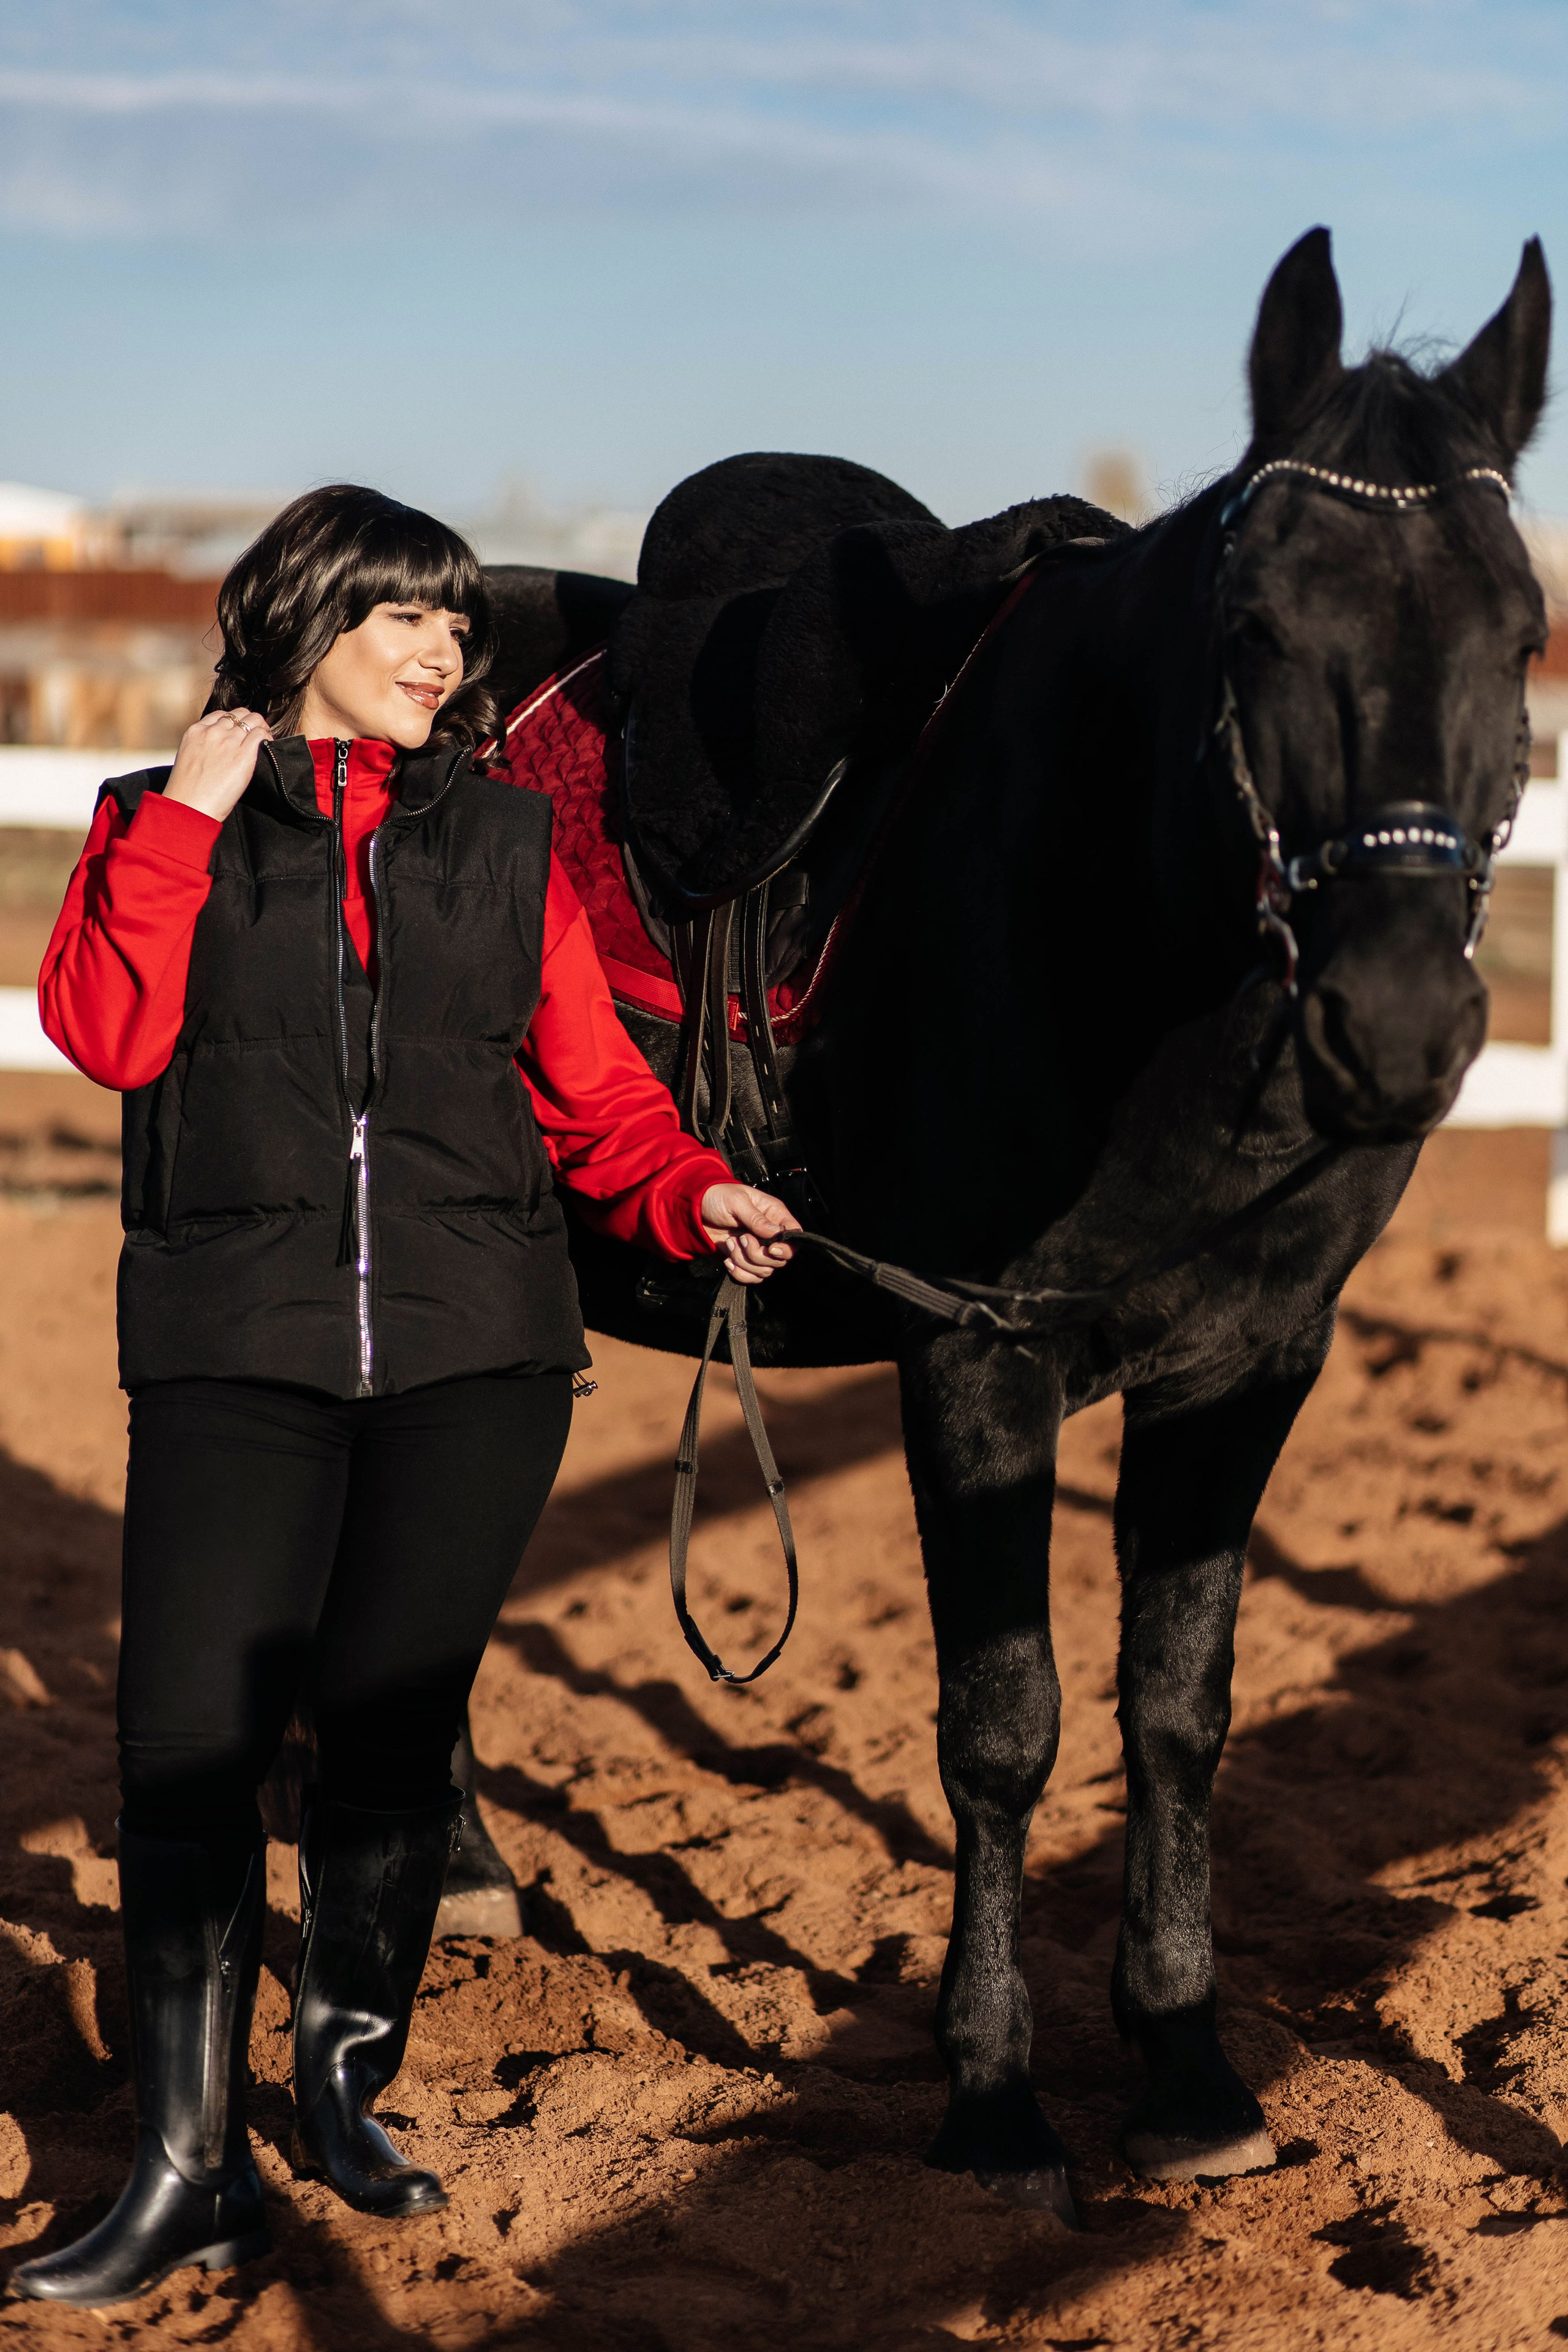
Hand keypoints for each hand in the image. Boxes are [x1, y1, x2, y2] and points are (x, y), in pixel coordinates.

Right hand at [163, 707, 272, 822]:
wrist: (190, 806)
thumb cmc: (188, 791)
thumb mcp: (190, 759)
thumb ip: (203, 748)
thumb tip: (218, 751)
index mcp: (195, 732)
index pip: (221, 715)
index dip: (234, 720)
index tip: (240, 729)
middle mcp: (212, 732)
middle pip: (239, 714)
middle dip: (249, 721)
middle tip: (257, 732)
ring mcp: (229, 741)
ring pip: (253, 720)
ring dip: (261, 727)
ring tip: (265, 737)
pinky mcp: (244, 755)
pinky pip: (260, 734)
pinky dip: (267, 736)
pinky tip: (269, 744)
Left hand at [700, 1183, 800, 1284]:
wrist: (694, 1208)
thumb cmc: (718, 1196)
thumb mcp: (737, 1202)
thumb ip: (756, 1218)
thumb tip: (775, 1234)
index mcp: (773, 1214)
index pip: (794, 1236)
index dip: (787, 1247)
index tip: (771, 1248)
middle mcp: (769, 1234)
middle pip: (780, 1259)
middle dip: (758, 1254)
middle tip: (741, 1239)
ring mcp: (757, 1248)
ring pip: (764, 1270)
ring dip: (744, 1262)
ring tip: (730, 1244)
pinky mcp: (744, 1260)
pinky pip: (750, 1277)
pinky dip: (738, 1272)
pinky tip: (728, 1258)